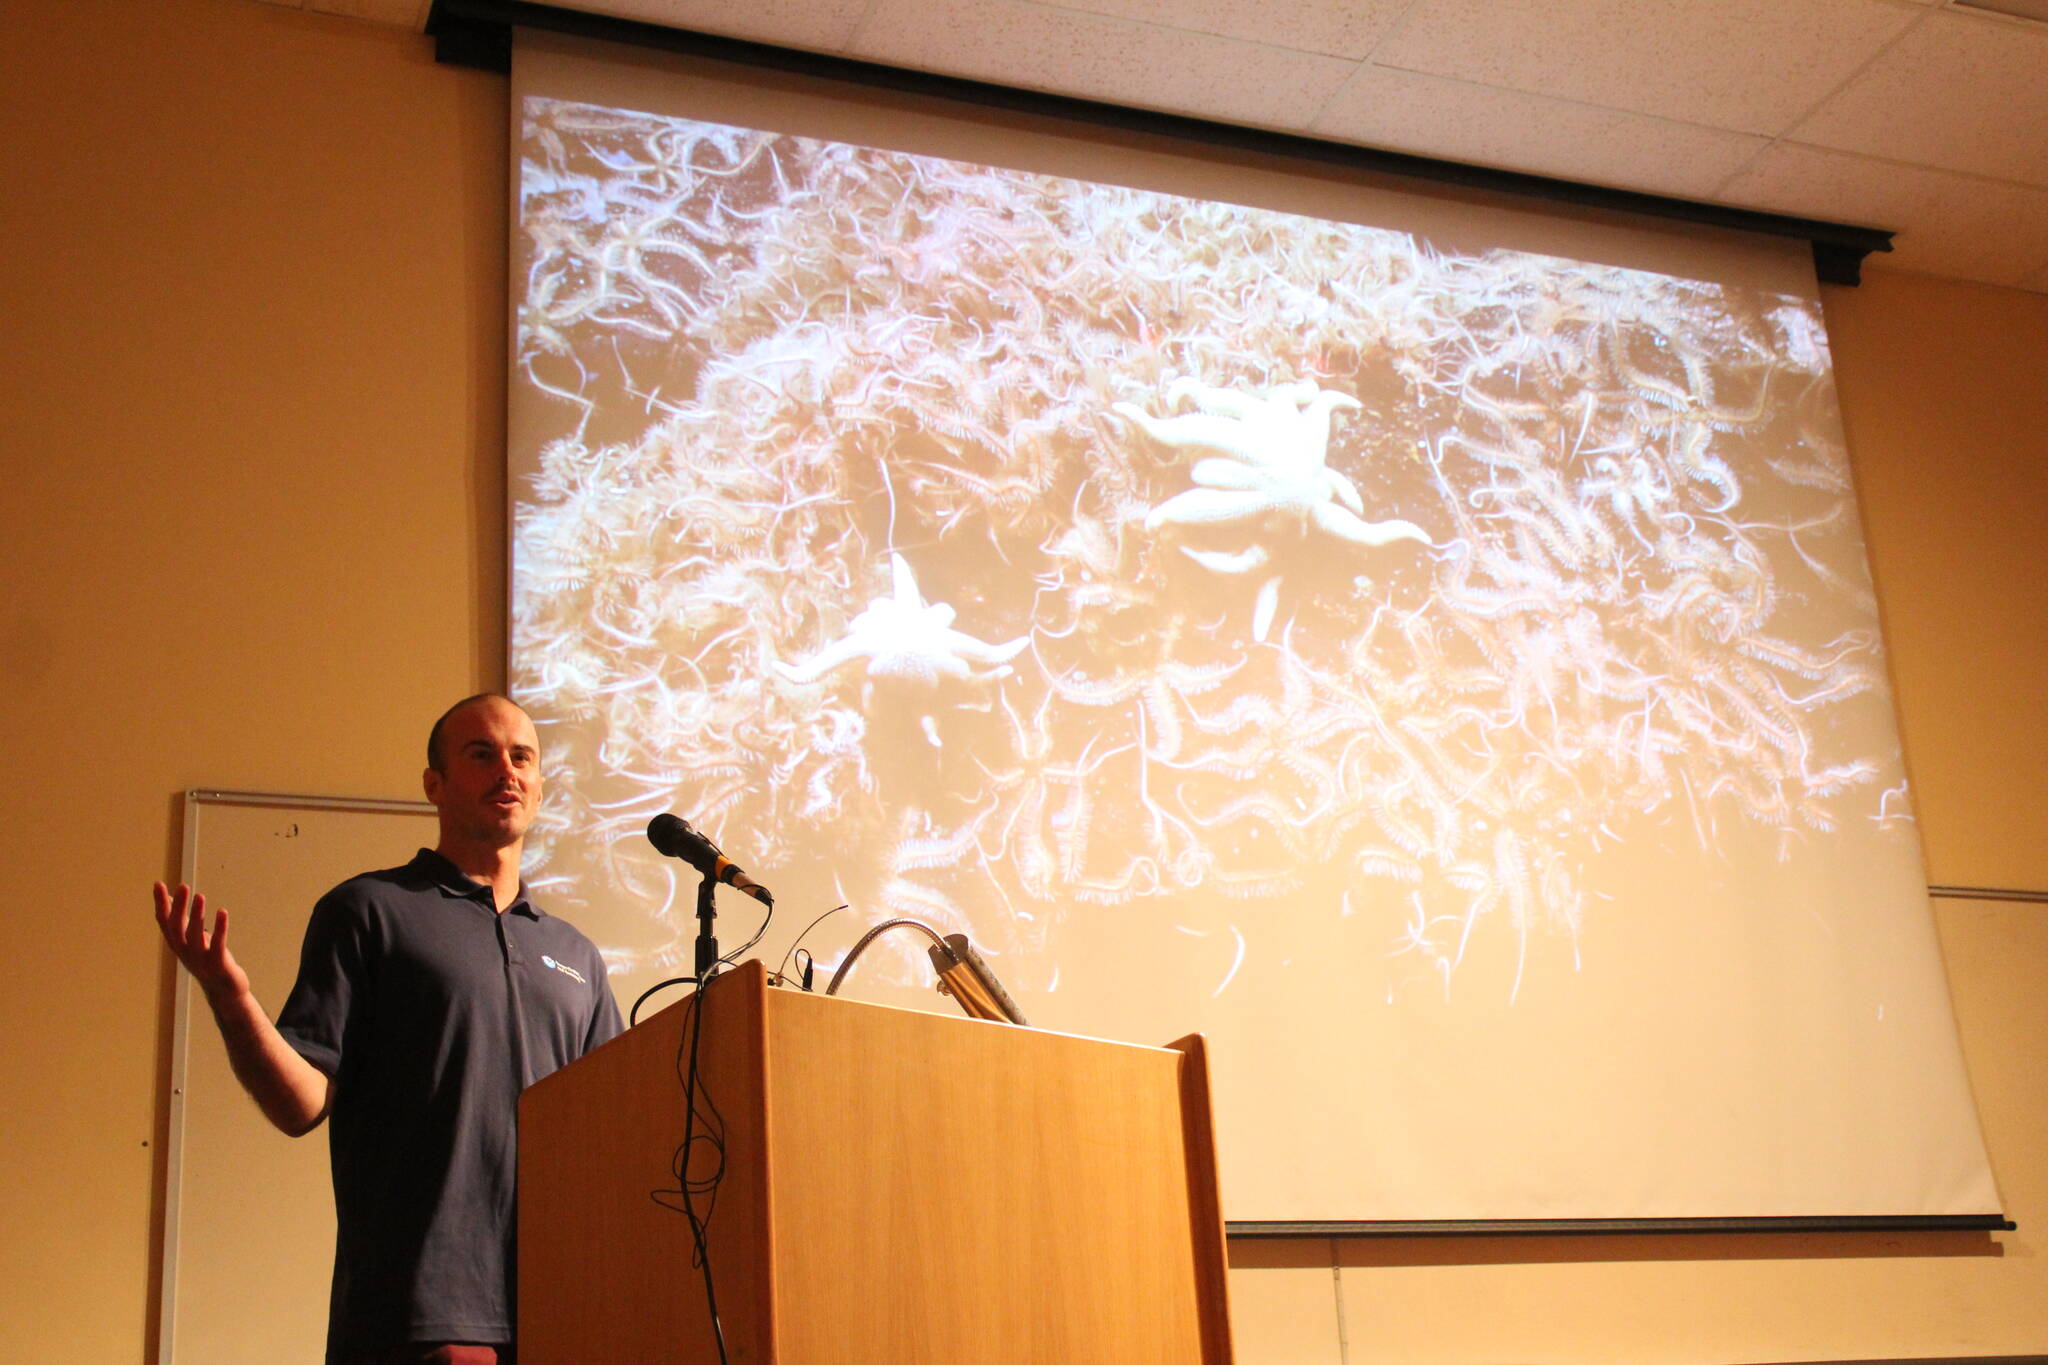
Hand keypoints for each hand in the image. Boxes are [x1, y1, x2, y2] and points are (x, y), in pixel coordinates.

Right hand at [154, 881, 250, 1004]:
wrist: (224, 991)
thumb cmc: (208, 960)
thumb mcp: (191, 940)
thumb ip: (182, 921)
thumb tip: (172, 898)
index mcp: (177, 944)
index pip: (164, 922)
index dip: (160, 904)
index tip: (158, 884)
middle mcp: (184, 952)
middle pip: (176, 927)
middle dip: (178, 906)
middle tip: (183, 886)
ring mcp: (200, 959)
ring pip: (194, 935)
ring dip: (196, 915)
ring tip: (200, 896)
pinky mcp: (218, 964)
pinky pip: (217, 943)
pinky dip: (219, 928)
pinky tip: (222, 912)